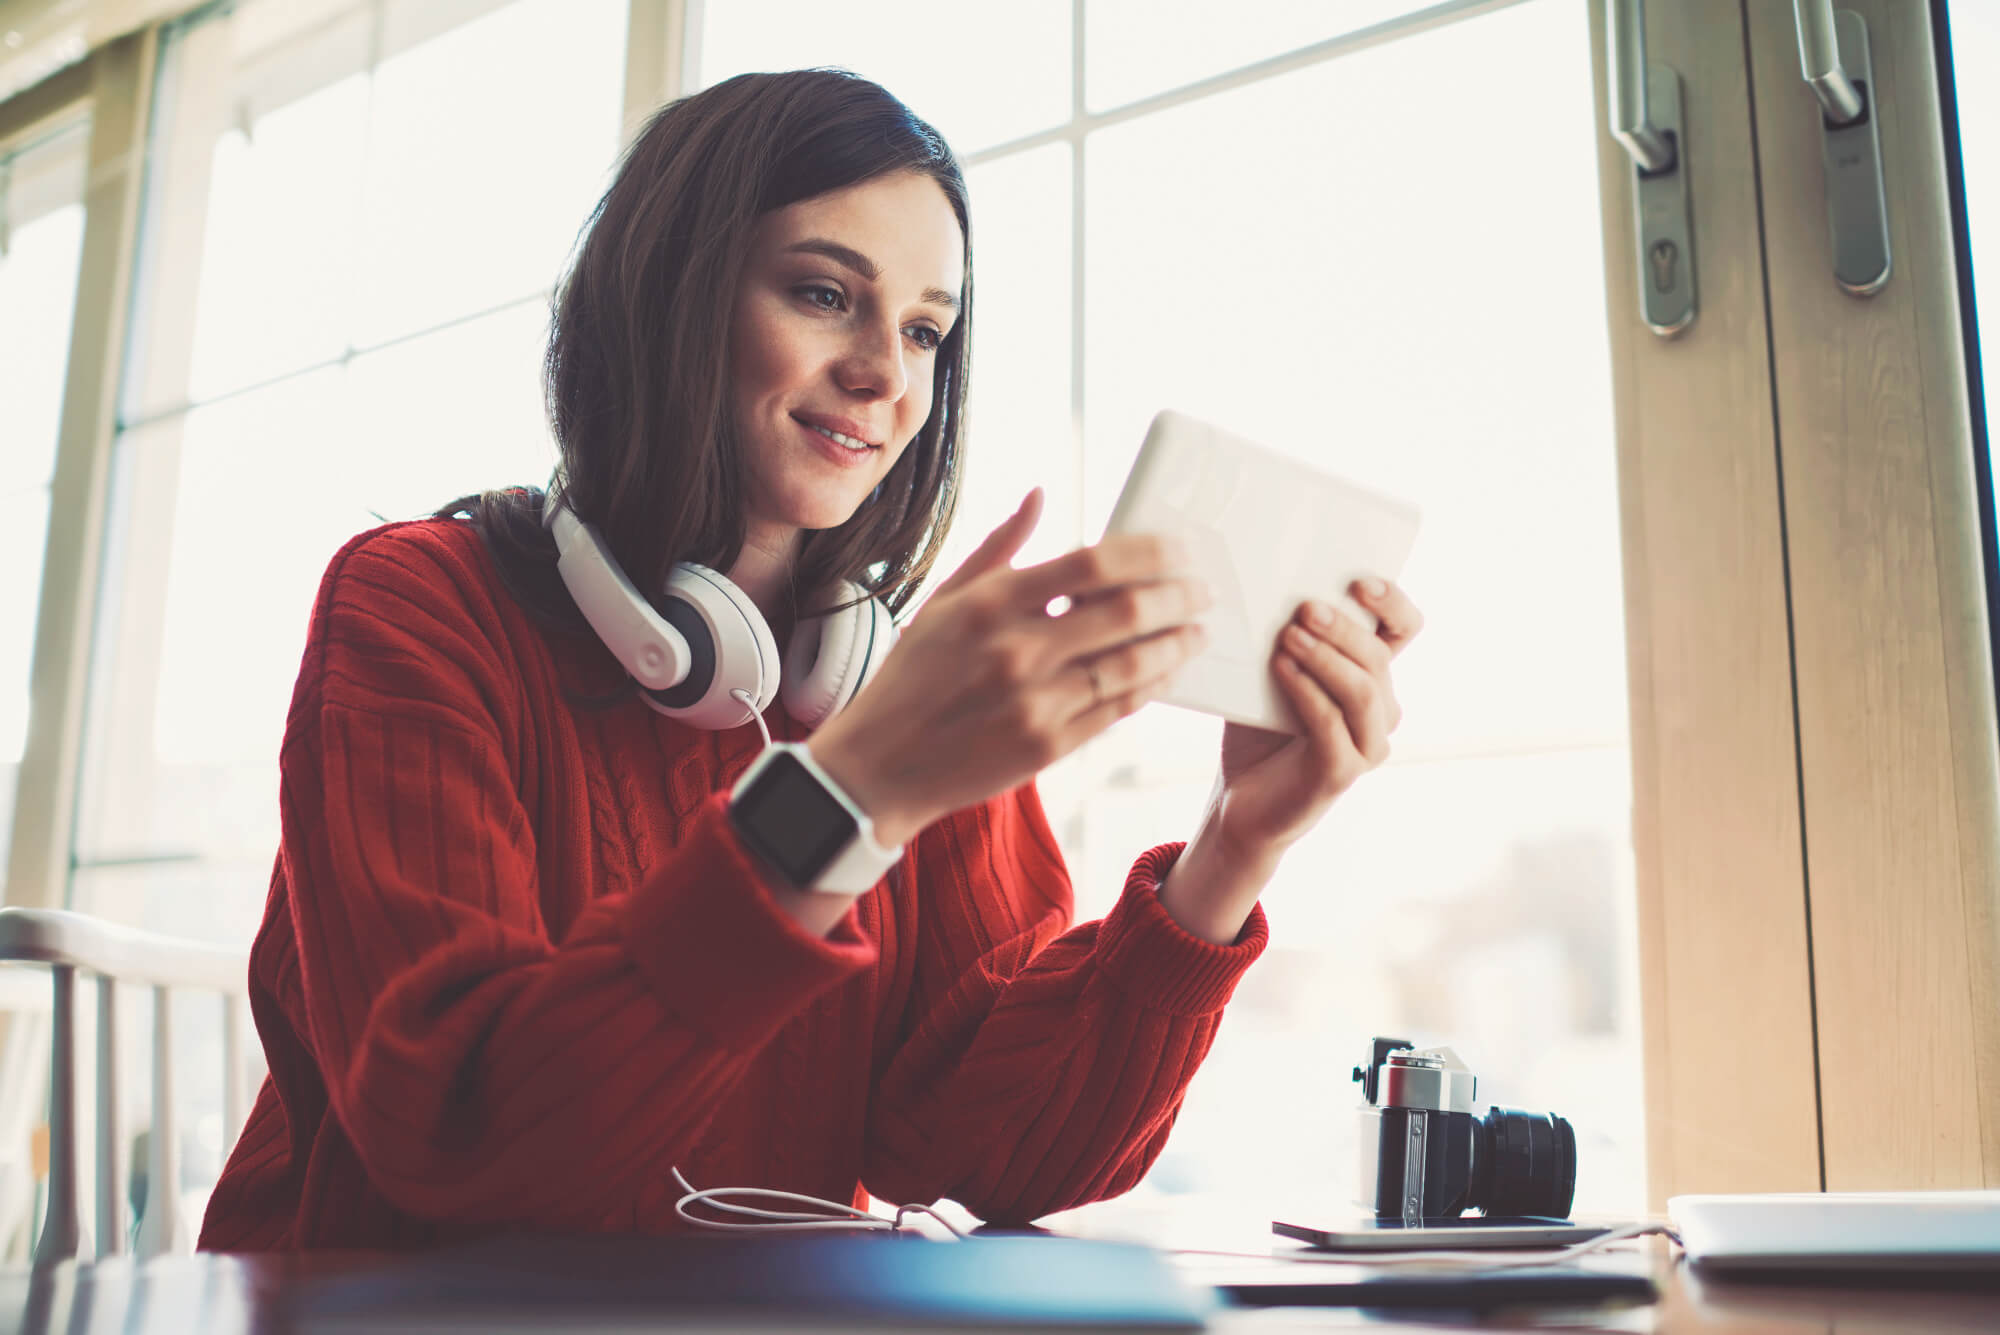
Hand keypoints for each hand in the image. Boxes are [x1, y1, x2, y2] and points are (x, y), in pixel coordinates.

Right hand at [807, 489, 1210, 846]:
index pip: (1092, 564)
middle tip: (1203, 590)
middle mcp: (1017, 650)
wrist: (879, 767)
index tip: (1179, 550)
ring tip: (1198, 630)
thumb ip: (999, 547)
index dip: (1148, 553)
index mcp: (991, 604)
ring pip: (1132, 665)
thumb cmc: (911, 678)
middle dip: (1178, 597)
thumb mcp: (944, 601)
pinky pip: (1117, 709)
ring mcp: (1036, 702)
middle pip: (1125, 612)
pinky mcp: (1048, 746)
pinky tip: (1166, 670)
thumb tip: (1040, 495)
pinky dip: (1149, 686)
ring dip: (1176, 644)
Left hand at [1211, 579, 1424, 859]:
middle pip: (1378, 658)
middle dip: (1343, 628)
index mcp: (1372, 678)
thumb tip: (1270, 587)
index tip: (1360, 583)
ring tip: (1289, 637)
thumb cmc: (1259, 733)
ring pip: (1363, 691)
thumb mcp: (1272, 674)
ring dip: (1326, 658)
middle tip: (1305, 609)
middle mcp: (1381, 711)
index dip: (1393, 603)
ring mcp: (1366, 745)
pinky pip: (1332, 723)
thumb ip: (1286, 638)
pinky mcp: (1341, 772)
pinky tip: (1281, 669)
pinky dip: (1307, 691)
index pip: (1404, 630)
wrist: (1241, 802)